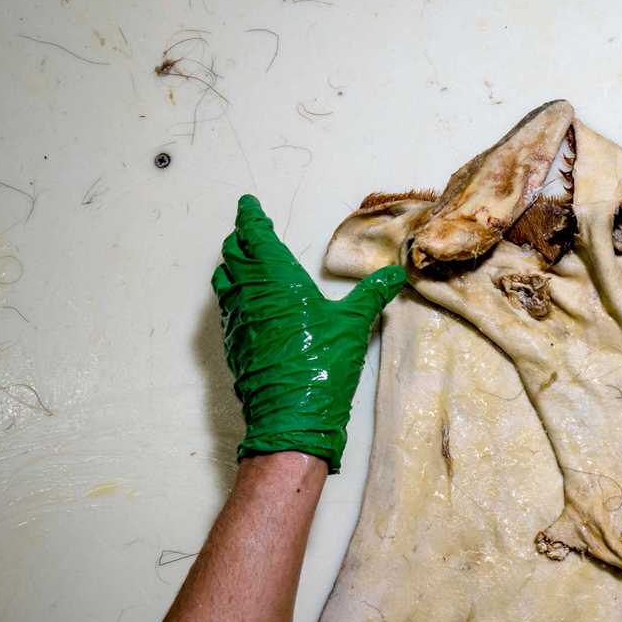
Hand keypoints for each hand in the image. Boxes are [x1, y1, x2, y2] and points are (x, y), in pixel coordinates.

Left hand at [211, 195, 406, 472]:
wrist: (291, 416)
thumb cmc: (322, 364)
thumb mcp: (354, 324)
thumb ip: (372, 295)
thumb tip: (395, 276)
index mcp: (277, 280)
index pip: (256, 237)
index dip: (251, 218)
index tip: (248, 206)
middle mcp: (250, 294)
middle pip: (234, 256)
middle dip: (241, 240)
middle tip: (249, 231)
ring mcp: (238, 320)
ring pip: (226, 281)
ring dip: (233, 266)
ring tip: (244, 262)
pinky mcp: (234, 344)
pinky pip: (228, 308)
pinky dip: (234, 295)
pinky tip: (247, 304)